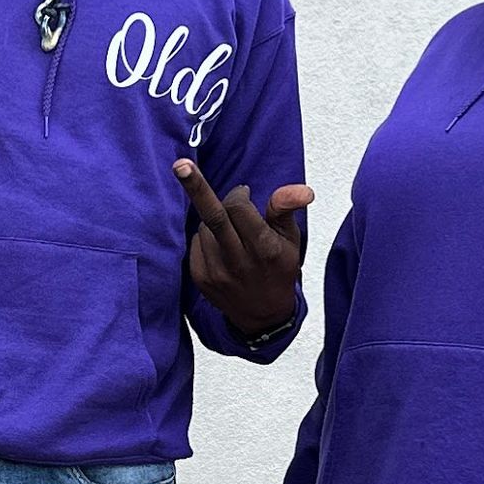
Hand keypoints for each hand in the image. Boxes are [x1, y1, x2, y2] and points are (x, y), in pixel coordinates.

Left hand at [174, 158, 312, 338]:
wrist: (264, 317)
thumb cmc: (278, 269)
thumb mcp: (291, 240)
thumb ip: (287, 209)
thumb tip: (303, 189)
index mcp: (264, 249)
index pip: (240, 208)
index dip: (240, 194)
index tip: (245, 193)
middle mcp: (239, 262)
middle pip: (214, 217)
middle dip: (196, 188)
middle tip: (180, 165)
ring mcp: (217, 273)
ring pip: (205, 227)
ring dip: (215, 220)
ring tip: (232, 235)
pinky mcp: (201, 279)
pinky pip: (197, 242)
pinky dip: (206, 237)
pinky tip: (221, 249)